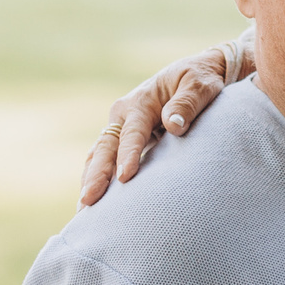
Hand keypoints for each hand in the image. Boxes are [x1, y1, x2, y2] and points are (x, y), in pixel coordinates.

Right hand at [79, 37, 250, 206]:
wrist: (197, 75)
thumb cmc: (200, 80)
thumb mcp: (200, 86)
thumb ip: (187, 104)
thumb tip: (174, 125)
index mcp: (140, 102)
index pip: (131, 133)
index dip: (128, 154)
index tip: (126, 177)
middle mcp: (124, 115)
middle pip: (105, 147)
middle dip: (96, 174)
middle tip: (89, 200)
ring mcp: (122, 128)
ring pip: (99, 155)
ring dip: (91, 179)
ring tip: (84, 209)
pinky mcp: (126, 140)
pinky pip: (107, 160)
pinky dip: (98, 178)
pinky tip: (96, 203)